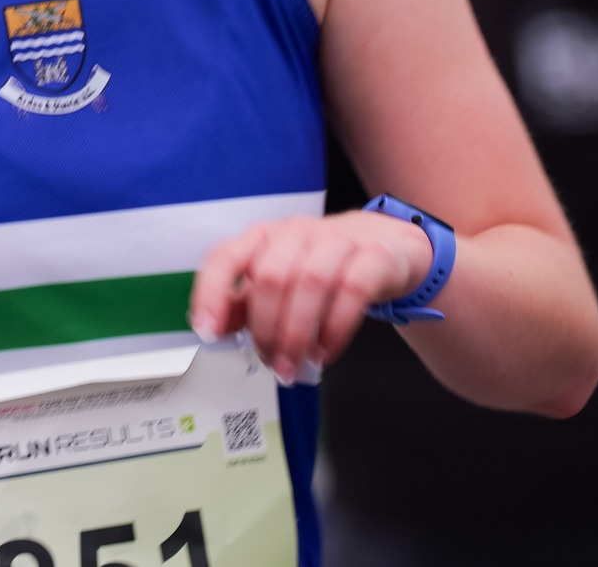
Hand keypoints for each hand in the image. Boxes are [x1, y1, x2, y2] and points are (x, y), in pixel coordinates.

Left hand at [188, 211, 436, 380]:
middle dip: (266, 329)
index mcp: (265, 238)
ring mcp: (338, 240)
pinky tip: (326, 351)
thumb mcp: (282, 280)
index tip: (208, 331)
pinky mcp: (374, 256)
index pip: (226, 257)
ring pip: (310, 283)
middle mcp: (297, 233)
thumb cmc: (326, 265)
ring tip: (296, 365)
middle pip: (271, 277)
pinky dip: (335, 328)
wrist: (389, 246)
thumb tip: (217, 329)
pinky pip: (352, 291)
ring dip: (298, 333)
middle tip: (271, 362)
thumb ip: (246, 303)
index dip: (212, 293)